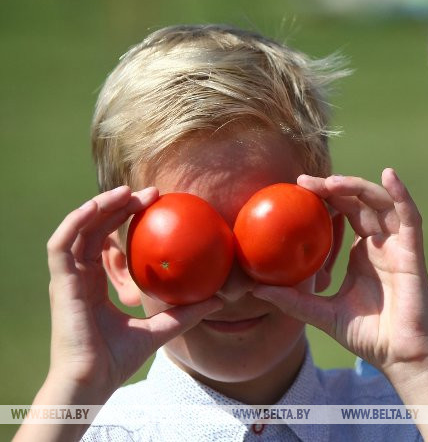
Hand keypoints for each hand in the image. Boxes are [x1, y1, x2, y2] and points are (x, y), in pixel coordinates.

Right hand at [43, 186, 222, 401]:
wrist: (92, 382)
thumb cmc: (117, 360)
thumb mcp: (161, 329)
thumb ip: (185, 313)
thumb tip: (220, 299)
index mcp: (95, 285)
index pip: (107, 242)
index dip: (127, 220)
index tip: (156, 205)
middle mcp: (79, 278)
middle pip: (94, 229)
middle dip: (119, 205)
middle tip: (151, 192)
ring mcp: (67, 279)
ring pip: (78, 229)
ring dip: (101, 206)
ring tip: (128, 191)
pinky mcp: (61, 283)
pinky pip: (62, 244)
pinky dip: (77, 221)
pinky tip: (99, 206)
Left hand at [251, 169, 427, 378]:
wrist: (398, 357)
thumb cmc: (367, 337)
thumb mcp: (322, 314)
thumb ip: (294, 300)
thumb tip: (255, 290)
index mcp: (362, 253)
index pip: (344, 214)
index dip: (323, 198)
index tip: (296, 189)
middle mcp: (380, 243)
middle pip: (359, 202)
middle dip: (333, 187)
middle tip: (304, 182)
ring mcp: (398, 245)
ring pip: (381, 202)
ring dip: (357, 187)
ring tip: (331, 182)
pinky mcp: (413, 252)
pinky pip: (409, 217)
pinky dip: (401, 194)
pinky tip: (388, 175)